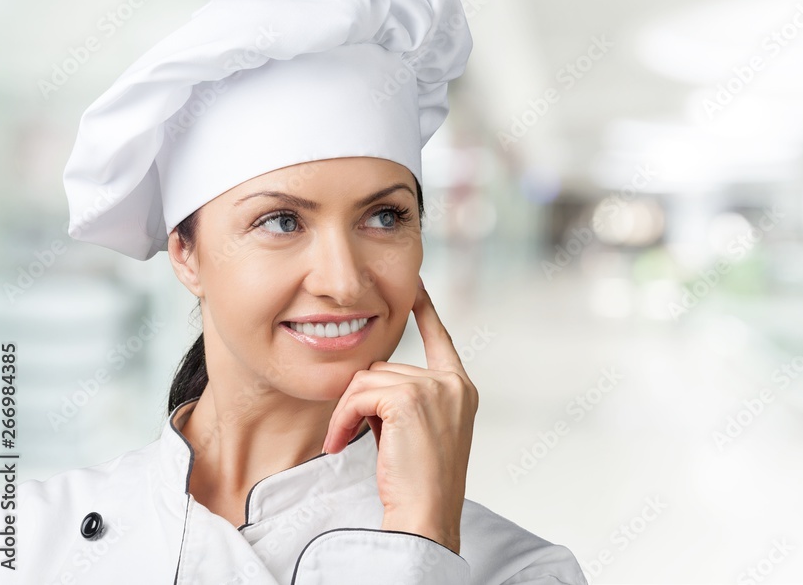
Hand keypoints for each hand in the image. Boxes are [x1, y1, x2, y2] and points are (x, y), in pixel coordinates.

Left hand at [322, 278, 478, 553]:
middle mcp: (452, 383)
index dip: (426, 311)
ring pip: (366, 380)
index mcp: (461, 390)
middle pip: (384, 367)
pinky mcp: (409, 398)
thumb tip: (369, 379)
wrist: (425, 516)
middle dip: (361, 401)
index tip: (417, 286)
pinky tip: (341, 443)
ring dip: (348, 412)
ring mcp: (433, 388)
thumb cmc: (416, 483)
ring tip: (347, 442)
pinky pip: (357, 395)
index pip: (441, 338)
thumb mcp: (420, 430)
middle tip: (351, 436)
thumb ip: (407, 398)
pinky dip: (342, 419)